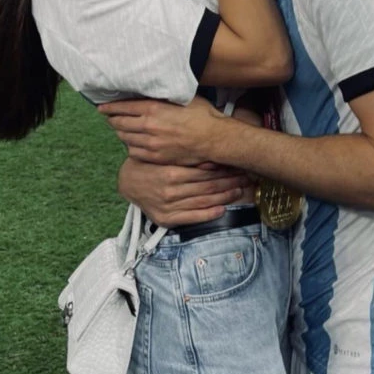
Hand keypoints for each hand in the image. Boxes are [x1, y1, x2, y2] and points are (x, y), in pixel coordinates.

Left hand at [100, 95, 221, 164]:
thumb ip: (163, 97)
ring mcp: (151, 143)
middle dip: (113, 120)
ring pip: (125, 138)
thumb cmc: (202, 116)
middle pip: (119, 123)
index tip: (102, 107)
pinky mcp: (156, 157)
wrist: (214, 139)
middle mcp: (148, 126)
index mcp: (153, 108)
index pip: (122, 107)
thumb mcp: (182, 98)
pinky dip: (131, 147)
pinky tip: (134, 143)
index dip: (110, 107)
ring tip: (122, 130)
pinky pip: (134, 152)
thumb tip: (151, 93)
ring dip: (121, 133)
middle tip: (111, 118)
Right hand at [117, 157, 250, 226]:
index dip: (224, 170)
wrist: (128, 182)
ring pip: (203, 201)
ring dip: (224, 197)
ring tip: (239, 191)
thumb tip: (212, 157)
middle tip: (245, 178)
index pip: (205, 172)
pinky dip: (209, 214)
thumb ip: (186, 156)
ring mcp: (168, 206)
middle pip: (207, 187)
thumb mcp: (165, 154)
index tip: (238, 167)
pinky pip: (192, 217)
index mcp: (171, 172)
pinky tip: (222, 209)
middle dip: (229, 182)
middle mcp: (170, 190)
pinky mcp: (166, 218)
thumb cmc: (150, 164)